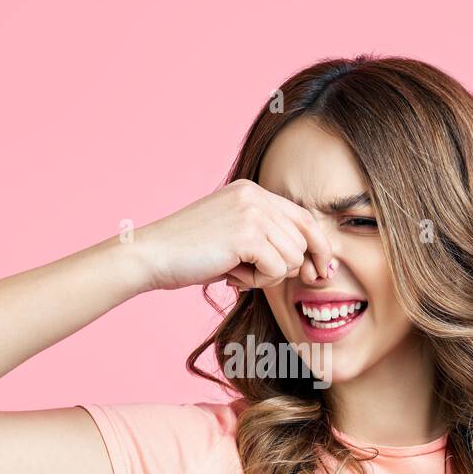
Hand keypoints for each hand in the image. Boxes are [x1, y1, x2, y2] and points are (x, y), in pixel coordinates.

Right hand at [131, 179, 334, 291]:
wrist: (152, 256)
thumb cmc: (188, 255)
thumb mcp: (232, 238)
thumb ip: (266, 240)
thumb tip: (308, 265)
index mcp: (251, 191)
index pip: (304, 217)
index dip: (318, 246)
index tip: (321, 270)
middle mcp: (255, 195)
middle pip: (303, 239)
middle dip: (288, 267)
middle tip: (256, 277)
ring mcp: (251, 212)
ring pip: (292, 257)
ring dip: (268, 276)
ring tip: (236, 272)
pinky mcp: (247, 234)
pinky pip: (276, 269)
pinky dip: (257, 282)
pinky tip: (231, 276)